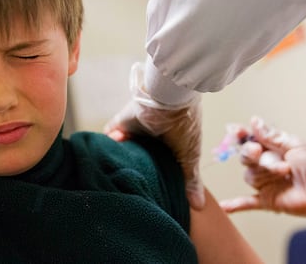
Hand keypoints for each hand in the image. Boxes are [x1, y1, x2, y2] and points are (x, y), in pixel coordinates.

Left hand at [105, 63, 204, 209]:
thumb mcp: (189, 156)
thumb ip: (190, 180)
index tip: (150, 193)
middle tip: (128, 185)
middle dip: (135, 168)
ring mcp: (137, 128)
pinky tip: (106, 157)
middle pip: (141, 157)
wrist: (169, 98)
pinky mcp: (123, 121)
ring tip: (116, 174)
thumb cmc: (184, 126)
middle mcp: (153, 137)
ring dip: (121, 156)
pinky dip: (109, 142)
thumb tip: (199, 207)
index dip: (155, 177)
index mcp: (171, 145)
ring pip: (126, 147)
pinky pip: (112, 133)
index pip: (161, 164)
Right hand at [220, 116, 305, 239]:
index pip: (250, 140)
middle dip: (252, 154)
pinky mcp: (268, 200)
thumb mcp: (294, 146)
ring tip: (284, 172)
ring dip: (265, 172)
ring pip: (250, 175)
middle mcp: (266, 165)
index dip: (241, 136)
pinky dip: (235, 205)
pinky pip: (247, 202)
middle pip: (246, 157)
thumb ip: (271, 136)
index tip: (237, 132)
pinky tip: (223, 206)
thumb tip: (254, 120)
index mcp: (273, 149)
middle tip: (259, 151)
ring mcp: (266, 183)